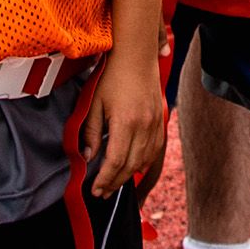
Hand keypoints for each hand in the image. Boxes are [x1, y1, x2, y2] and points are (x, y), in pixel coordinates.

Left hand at [83, 60, 167, 196]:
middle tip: (102, 192)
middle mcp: (144, 125)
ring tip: (115, 183)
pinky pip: (155, 148)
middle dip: (115, 182)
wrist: (137, 56)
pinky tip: (135, 167)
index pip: (115, 161)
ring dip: (129, 175)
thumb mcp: (95, 104)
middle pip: (131, 165)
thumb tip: (89, 157)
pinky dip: (145, 161)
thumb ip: (91, 132)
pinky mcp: (160, 118)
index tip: (95, 189)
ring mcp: (155, 122)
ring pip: (144, 159)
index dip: (104, 179)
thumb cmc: (113, 76)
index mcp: (126, 122)